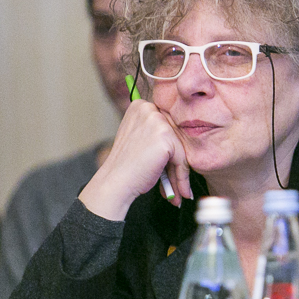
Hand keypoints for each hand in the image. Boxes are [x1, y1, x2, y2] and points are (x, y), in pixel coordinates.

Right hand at [78, 100, 192, 219]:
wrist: (115, 181)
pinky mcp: (165, 135)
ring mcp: (157, 120)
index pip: (168, 125)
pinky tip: (181, 191)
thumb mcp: (139, 138)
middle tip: (179, 184)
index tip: (173, 167)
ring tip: (181, 192)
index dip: (172, 148)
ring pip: (181, 148)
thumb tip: (182, 136)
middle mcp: (148, 109)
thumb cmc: (127, 165)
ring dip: (182, 171)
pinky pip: (183, 158)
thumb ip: (156, 132)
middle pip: (176, 136)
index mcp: (140, 106)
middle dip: (178, 160)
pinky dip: (182, 176)